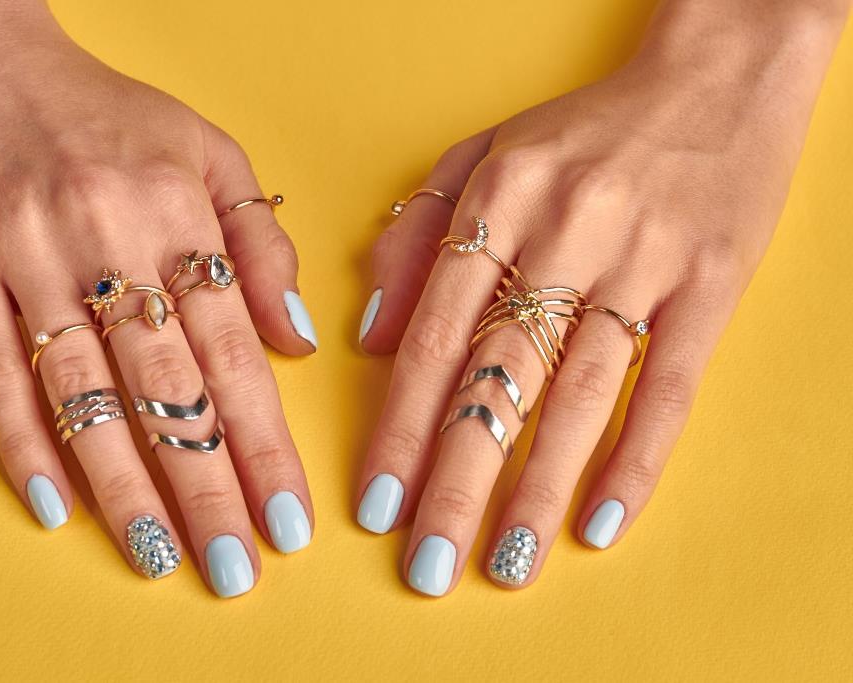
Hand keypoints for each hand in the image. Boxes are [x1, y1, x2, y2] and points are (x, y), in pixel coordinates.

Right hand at [0, 0, 315, 595]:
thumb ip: (260, 247)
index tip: (289, 517)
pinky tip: (56, 506)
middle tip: (234, 567)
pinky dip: (23, 443)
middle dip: (206, 486)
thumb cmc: (110, 112)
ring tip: (159, 557)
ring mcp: (25, 256)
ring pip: (84, 395)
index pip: (234, 352)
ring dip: (123, 486)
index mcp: (177, 211)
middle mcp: (104, 237)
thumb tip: (299, 342)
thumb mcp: (210, 152)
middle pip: (166, 388)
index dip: (264, 443)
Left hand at [357, 0, 847, 594]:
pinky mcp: (711, 283)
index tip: (376, 504)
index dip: (400, 429)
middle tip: (428, 567)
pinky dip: (637, 458)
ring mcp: (643, 259)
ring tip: (504, 562)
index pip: (434, 338)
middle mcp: (565, 230)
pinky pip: (670, 385)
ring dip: (539, 488)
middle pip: (498, 378)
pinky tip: (602, 522)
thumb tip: (372, 337)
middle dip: (457, 481)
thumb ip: (416, 237)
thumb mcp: (483, 155)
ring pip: (580, 394)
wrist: (717, 76)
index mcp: (497, 200)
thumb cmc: (584, 128)